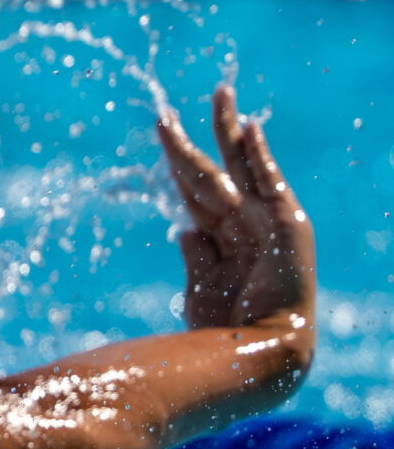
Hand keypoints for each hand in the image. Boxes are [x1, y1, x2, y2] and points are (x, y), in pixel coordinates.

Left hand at [156, 85, 317, 342]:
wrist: (257, 354)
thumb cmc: (225, 332)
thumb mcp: (201, 286)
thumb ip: (196, 256)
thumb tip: (183, 230)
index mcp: (220, 240)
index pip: (194, 192)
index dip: (177, 163)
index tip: (162, 132)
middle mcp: (245, 225)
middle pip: (213, 173)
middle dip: (194, 139)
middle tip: (172, 108)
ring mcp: (267, 222)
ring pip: (237, 169)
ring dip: (226, 131)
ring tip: (219, 94)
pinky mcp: (287, 225)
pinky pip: (269, 182)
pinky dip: (260, 156)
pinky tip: (249, 127)